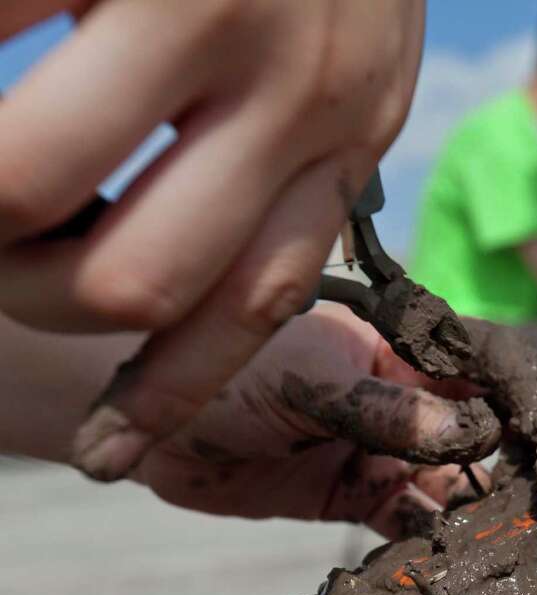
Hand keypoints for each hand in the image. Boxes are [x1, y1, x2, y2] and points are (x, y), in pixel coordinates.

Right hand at [0, 0, 425, 478]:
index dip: (170, 389)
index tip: (105, 455)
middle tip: (5, 239)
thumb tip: (181, 269)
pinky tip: (4, 35)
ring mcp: (215, 8)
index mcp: (349, 128)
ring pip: (24, 183)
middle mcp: (302, 88)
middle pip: (130, 280)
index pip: (259, 301)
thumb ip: (295, 149)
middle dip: (31, 287)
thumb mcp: (348, 51)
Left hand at [121, 305, 499, 539]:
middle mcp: (400, 397)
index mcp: (396, 348)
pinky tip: (446, 556)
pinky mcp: (354, 497)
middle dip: (500, 460)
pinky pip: (406, 519)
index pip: (473, 366)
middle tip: (532, 498)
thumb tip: (470, 434)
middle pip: (471, 428)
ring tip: (499, 535)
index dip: (509, 395)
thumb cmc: (229, 374)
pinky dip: (427, 537)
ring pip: (445, 479)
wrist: (150, 429)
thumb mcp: (310, 379)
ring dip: (470, 506)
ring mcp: (380, 448)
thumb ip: (385, 408)